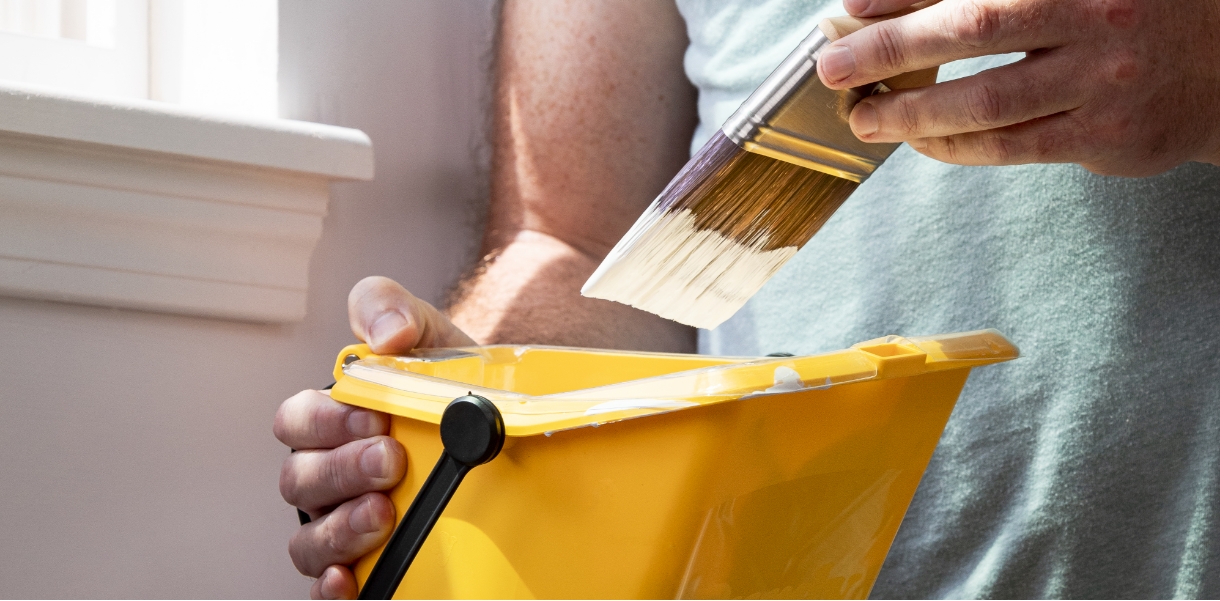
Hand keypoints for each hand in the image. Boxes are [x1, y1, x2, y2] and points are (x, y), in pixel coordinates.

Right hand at [275, 276, 474, 598]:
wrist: (504, 426)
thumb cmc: (450, 384)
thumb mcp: (430, 334)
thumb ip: (396, 310)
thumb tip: (386, 333)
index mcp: (334, 420)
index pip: (299, 421)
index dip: (326, 421)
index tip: (374, 417)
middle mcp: (330, 475)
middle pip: (300, 480)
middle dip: (341, 471)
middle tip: (389, 463)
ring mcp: (343, 521)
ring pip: (309, 537)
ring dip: (340, 528)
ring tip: (383, 515)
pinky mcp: (364, 564)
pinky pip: (327, 583)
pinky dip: (330, 587)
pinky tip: (349, 581)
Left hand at [818, 0, 1219, 174]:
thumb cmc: (1126, 13)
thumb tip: (885, 3)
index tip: (850, 9)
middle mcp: (1095, 14)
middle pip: (970, 28)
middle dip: (889, 50)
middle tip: (833, 69)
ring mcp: (1103, 80)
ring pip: (984, 102)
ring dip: (911, 114)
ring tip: (865, 119)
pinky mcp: (1107, 137)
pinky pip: (1009, 147)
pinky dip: (954, 146)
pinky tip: (920, 142)